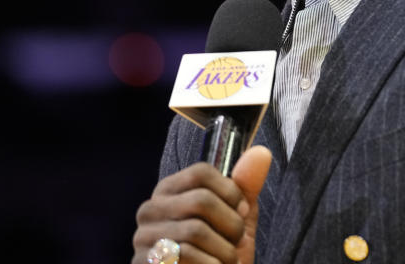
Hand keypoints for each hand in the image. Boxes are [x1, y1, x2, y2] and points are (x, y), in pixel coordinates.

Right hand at [133, 146, 271, 263]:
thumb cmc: (219, 256)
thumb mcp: (237, 220)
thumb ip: (246, 188)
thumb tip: (261, 152)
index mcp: (170, 191)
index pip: (201, 172)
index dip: (231, 193)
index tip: (241, 213)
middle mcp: (150, 209)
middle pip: (201, 200)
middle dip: (232, 226)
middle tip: (236, 245)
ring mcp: (143, 238)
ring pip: (195, 231)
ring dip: (224, 253)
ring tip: (224, 262)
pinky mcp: (144, 263)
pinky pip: (186, 256)